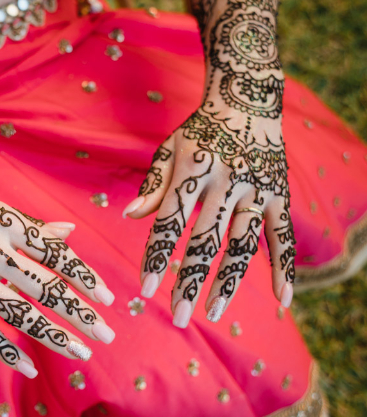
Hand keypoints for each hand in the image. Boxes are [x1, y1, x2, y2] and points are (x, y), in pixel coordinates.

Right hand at [0, 180, 115, 376]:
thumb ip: (27, 225)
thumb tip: (70, 233)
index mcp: (5, 223)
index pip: (55, 253)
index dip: (84, 276)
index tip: (108, 298)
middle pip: (45, 288)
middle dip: (80, 314)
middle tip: (107, 336)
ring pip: (19, 314)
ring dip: (54, 336)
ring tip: (81, 353)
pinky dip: (6, 351)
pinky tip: (29, 367)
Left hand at [125, 99, 293, 326]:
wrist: (249, 99)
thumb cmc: (200, 130)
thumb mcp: (170, 148)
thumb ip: (153, 184)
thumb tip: (130, 216)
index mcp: (194, 171)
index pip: (170, 221)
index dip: (157, 256)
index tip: (145, 289)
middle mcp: (226, 182)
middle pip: (206, 241)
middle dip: (190, 281)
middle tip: (178, 317)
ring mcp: (257, 189)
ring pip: (243, 244)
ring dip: (228, 282)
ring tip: (213, 313)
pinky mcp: (281, 194)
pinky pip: (283, 236)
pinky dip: (285, 268)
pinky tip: (282, 300)